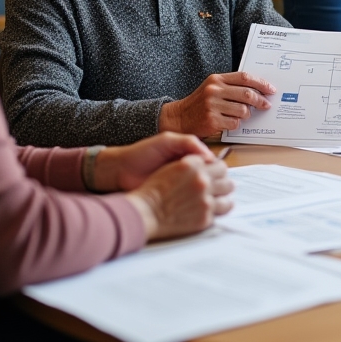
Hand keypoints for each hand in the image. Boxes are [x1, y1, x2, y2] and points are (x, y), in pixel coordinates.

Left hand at [91, 133, 212, 191]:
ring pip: (199, 189)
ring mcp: (180, 185)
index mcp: (187, 155)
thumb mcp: (167, 141)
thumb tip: (211, 157)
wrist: (120, 170)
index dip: (216, 166)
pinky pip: (188, 199)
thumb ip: (189, 142)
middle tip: (214, 184)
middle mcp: (186, 170)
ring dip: (204, 191)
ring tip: (206, 193)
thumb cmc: (142, 153)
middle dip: (212, 180)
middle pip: (208, 176)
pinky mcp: (173, 197)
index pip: (210, 161)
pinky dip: (193, 200)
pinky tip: (195, 201)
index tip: (220, 171)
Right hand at [125, 154, 233, 240]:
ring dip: (224, 193)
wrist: (145, 212)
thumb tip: (209, 164)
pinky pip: (222, 209)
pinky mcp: (205, 216)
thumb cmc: (154, 190)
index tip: (216, 174)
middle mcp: (202, 181)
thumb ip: (193, 164)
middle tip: (219, 185)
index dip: (217, 170)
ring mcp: (205, 200)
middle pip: (226, 178)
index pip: (219, 164)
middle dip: (223, 181)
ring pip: (228, 193)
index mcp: (194, 166)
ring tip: (219, 196)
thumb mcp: (172, 167)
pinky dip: (219, 208)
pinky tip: (215, 207)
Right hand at [159, 72, 276, 137]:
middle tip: (266, 105)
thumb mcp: (212, 88)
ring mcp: (212, 105)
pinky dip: (236, 124)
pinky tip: (229, 122)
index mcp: (216, 79)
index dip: (261, 83)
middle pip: (247, 94)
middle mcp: (214, 91)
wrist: (178, 118)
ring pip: (243, 110)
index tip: (271, 89)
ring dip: (246, 114)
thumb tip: (258, 91)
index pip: (245, 77)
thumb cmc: (199, 103)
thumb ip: (231, 86)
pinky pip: (235, 123)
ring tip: (241, 115)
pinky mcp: (212, 120)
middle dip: (261, 100)